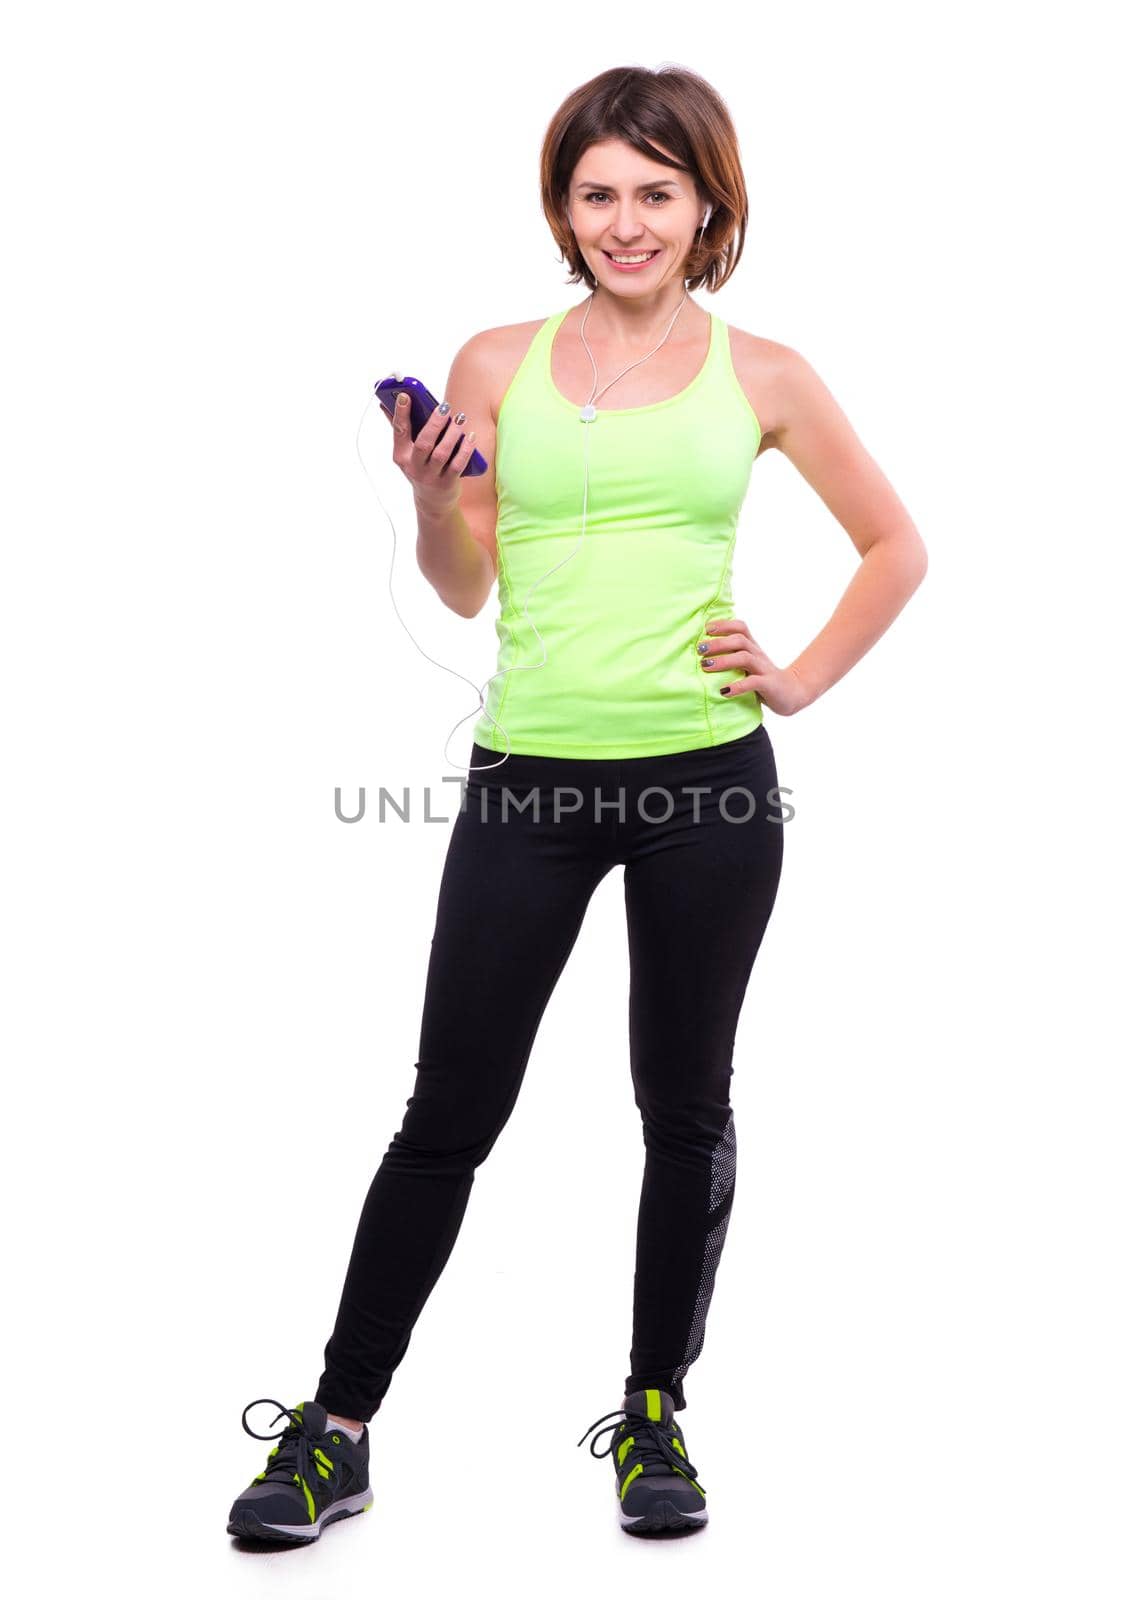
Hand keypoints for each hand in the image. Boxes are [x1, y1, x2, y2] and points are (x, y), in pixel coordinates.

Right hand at [379, 391, 475, 510]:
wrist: (432, 502)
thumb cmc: (420, 468)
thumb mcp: (406, 452)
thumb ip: (399, 428)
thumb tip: (384, 404)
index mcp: (401, 456)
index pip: (399, 432)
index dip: (401, 413)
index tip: (406, 395)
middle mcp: (414, 467)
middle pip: (424, 443)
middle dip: (434, 423)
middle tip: (445, 407)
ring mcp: (430, 477)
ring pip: (442, 453)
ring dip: (452, 434)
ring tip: (460, 418)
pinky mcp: (447, 483)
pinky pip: (457, 465)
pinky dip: (465, 450)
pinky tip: (470, 436)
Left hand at [698, 617, 814, 714]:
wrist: (793, 693)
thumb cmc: (763, 679)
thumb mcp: (748, 665)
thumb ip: (731, 657)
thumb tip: (702, 655)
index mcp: (752, 647)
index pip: (740, 628)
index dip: (723, 625)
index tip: (706, 629)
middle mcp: (758, 654)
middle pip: (739, 640)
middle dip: (718, 643)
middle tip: (700, 650)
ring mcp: (764, 669)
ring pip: (745, 658)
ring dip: (723, 661)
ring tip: (706, 666)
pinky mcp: (768, 685)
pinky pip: (753, 682)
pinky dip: (737, 686)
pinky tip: (724, 691)